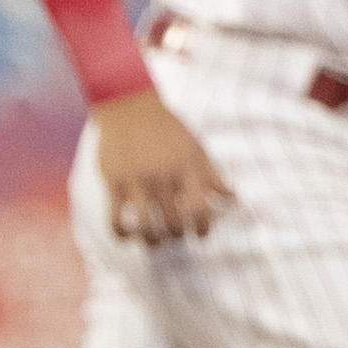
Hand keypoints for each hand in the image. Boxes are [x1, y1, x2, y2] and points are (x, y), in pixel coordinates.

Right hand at [93, 91, 232, 244]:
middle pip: (174, 224)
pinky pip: (116, 219)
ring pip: (146, 228)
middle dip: (177, 236)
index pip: (200, 211)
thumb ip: (213, 176)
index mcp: (185, 170)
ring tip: (154, 240)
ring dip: (152, 241)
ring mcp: (137, 182)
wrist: (129, 105)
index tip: (201, 234)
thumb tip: (233, 199)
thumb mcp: (195, 148)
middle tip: (176, 235)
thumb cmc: (166, 127)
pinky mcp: (114, 182)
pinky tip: (127, 235)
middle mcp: (163, 178)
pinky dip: (122, 234)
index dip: (204, 229)